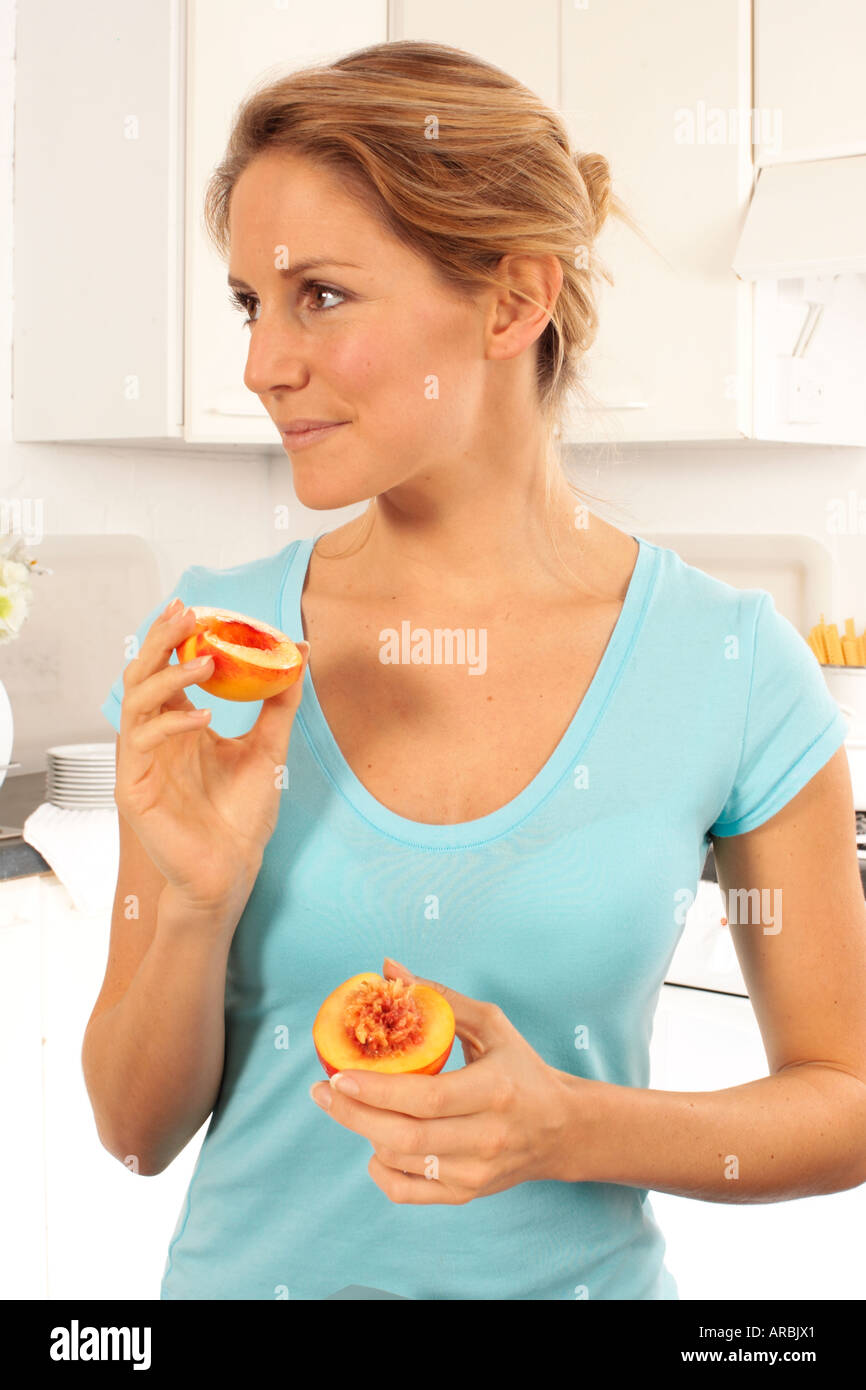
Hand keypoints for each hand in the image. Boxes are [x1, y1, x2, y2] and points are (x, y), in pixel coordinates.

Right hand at [115, 597, 309, 913]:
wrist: (231, 870)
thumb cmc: (241, 814)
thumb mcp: (269, 747)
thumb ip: (280, 700)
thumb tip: (301, 651)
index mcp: (177, 724)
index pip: (165, 668)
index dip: (172, 636)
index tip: (193, 606)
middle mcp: (153, 736)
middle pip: (141, 673)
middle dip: (160, 640)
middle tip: (186, 614)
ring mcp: (140, 761)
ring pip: (135, 700)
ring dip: (169, 676)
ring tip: (205, 663)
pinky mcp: (133, 787)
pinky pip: (142, 742)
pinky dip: (172, 723)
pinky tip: (205, 719)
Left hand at [309, 958, 574, 1203]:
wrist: (561, 1130)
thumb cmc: (521, 1069)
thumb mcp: (491, 1025)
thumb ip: (439, 998)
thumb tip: (389, 969)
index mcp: (494, 1092)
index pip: (427, 1099)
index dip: (378, 1090)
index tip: (339, 1075)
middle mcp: (486, 1138)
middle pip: (404, 1136)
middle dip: (353, 1114)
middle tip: (321, 1092)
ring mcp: (474, 1172)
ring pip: (401, 1162)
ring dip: (365, 1132)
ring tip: (351, 1105)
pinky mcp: (465, 1194)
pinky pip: (406, 1193)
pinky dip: (380, 1170)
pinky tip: (374, 1143)